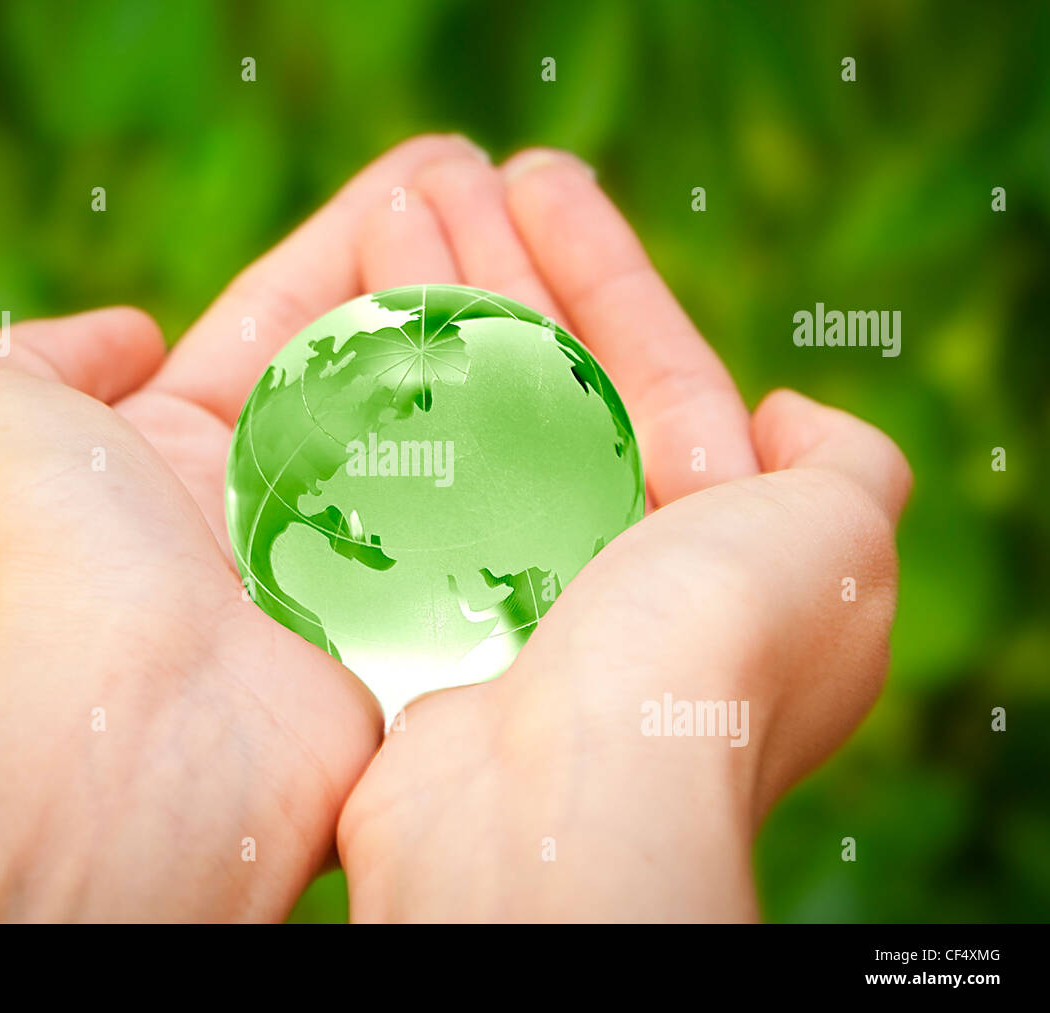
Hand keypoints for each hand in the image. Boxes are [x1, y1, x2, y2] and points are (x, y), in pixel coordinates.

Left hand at [0, 134, 491, 921]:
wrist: (137, 727)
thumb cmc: (55, 560)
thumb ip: (42, 355)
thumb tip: (131, 332)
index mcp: (164, 456)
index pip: (271, 324)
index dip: (341, 245)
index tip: (420, 175)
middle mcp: (256, 507)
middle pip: (361, 364)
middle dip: (422, 271)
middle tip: (494, 190)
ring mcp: (342, 562)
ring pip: (425, 423)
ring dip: (475, 332)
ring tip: (539, 239)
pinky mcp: (409, 615)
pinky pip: (470, 503)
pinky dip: (509, 433)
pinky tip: (557, 351)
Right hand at [336, 148, 911, 920]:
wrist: (565, 808)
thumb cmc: (709, 657)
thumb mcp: (838, 542)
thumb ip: (847, 465)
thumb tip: (794, 416)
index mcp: (707, 543)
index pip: (653, 370)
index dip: (600, 266)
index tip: (536, 180)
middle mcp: (605, 570)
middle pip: (545, 380)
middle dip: (499, 268)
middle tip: (439, 174)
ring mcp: (501, 594)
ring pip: (464, 421)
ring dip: (431, 311)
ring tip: (385, 214)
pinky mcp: (417, 619)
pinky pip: (401, 485)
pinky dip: (379, 406)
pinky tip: (346, 326)